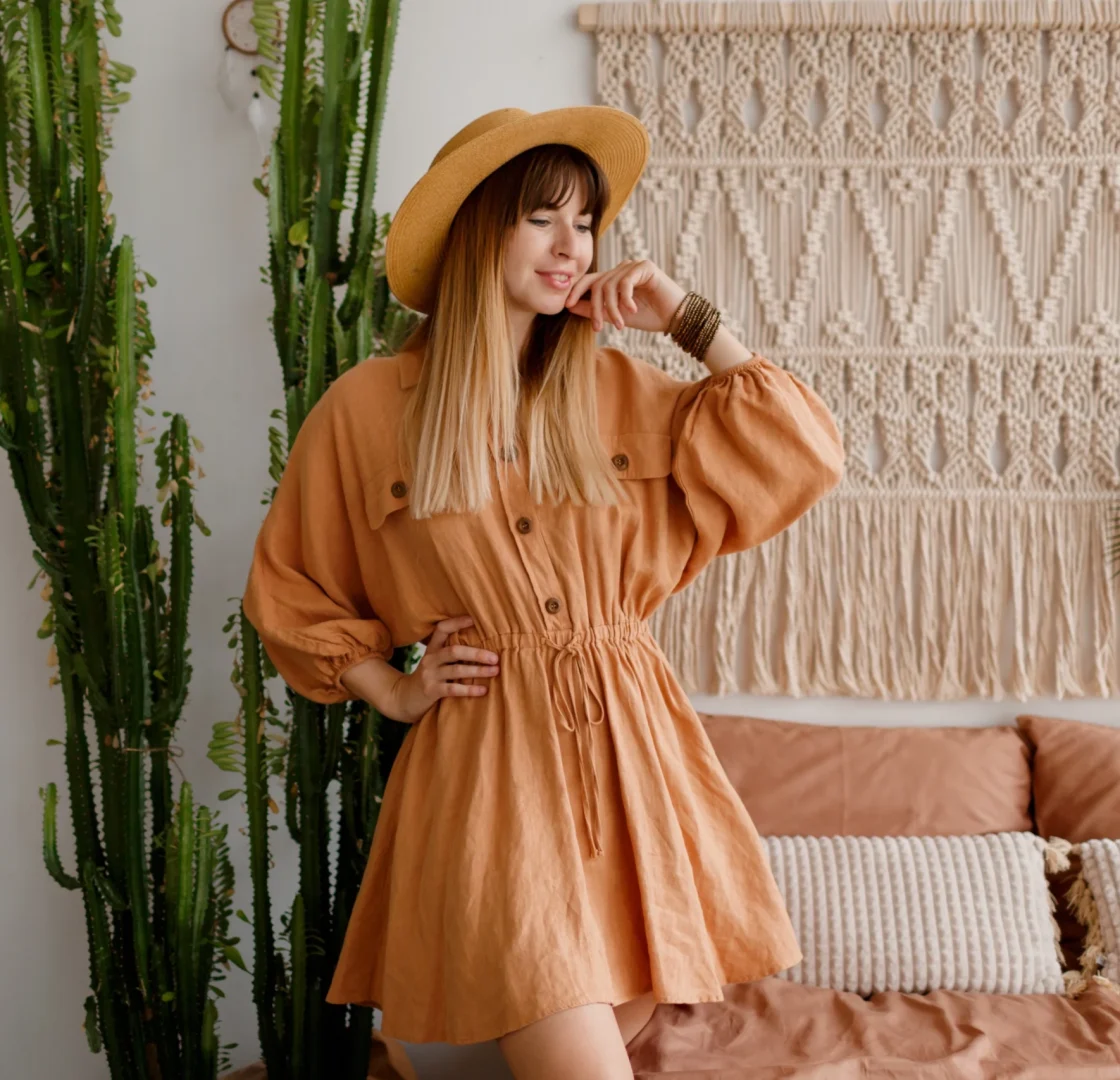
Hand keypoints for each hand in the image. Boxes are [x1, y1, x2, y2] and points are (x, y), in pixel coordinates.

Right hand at [385, 615, 499, 724]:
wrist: (404, 699)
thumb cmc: (429, 679)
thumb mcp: (435, 663)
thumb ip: (450, 654)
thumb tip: (482, 646)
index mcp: (432, 649)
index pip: (441, 629)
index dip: (456, 623)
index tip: (474, 620)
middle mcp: (430, 659)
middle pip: (454, 651)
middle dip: (477, 653)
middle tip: (495, 657)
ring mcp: (430, 675)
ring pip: (457, 670)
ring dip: (478, 670)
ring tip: (495, 671)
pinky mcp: (431, 691)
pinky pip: (453, 689)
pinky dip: (470, 689)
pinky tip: (483, 690)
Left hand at [564, 259, 686, 334]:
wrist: (675, 318)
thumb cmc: (648, 317)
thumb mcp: (616, 316)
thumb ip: (594, 310)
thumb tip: (570, 307)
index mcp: (614, 278)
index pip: (590, 280)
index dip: (576, 290)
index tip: (567, 306)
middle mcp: (622, 269)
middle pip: (598, 284)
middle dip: (595, 308)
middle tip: (598, 327)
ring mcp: (633, 266)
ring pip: (610, 285)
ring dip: (612, 308)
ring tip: (621, 325)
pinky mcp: (645, 267)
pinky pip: (626, 281)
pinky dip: (625, 299)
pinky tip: (632, 310)